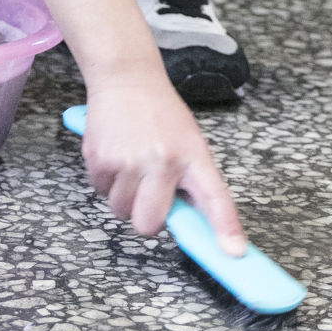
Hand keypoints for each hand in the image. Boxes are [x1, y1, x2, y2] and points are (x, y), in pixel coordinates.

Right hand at [80, 65, 245, 253]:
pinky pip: (99, 192)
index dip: (224, 228)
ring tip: (131, 167)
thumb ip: (189, 181)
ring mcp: (129, 161)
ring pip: (121, 211)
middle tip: (149, 199)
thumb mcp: (188, 142)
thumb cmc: (161, 114)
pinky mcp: (100, 159)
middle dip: (147, 220)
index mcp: (193, 156)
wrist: (126, 78)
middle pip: (149, 223)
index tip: (232, 252)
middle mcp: (163, 160)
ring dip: (124, 198)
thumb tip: (189, 221)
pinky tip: (115, 157)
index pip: (215, 197)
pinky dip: (105, 182)